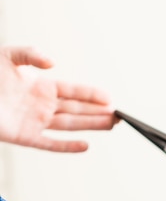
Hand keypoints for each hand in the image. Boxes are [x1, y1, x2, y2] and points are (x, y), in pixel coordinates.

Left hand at [0, 45, 116, 151]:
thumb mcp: (8, 56)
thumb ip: (30, 54)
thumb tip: (53, 64)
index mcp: (42, 86)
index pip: (73, 91)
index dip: (91, 95)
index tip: (109, 99)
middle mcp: (43, 106)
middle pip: (77, 110)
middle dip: (98, 113)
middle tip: (119, 116)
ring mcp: (36, 122)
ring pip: (70, 125)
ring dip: (91, 126)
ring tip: (111, 126)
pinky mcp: (26, 137)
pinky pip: (51, 144)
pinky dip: (67, 146)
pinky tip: (85, 146)